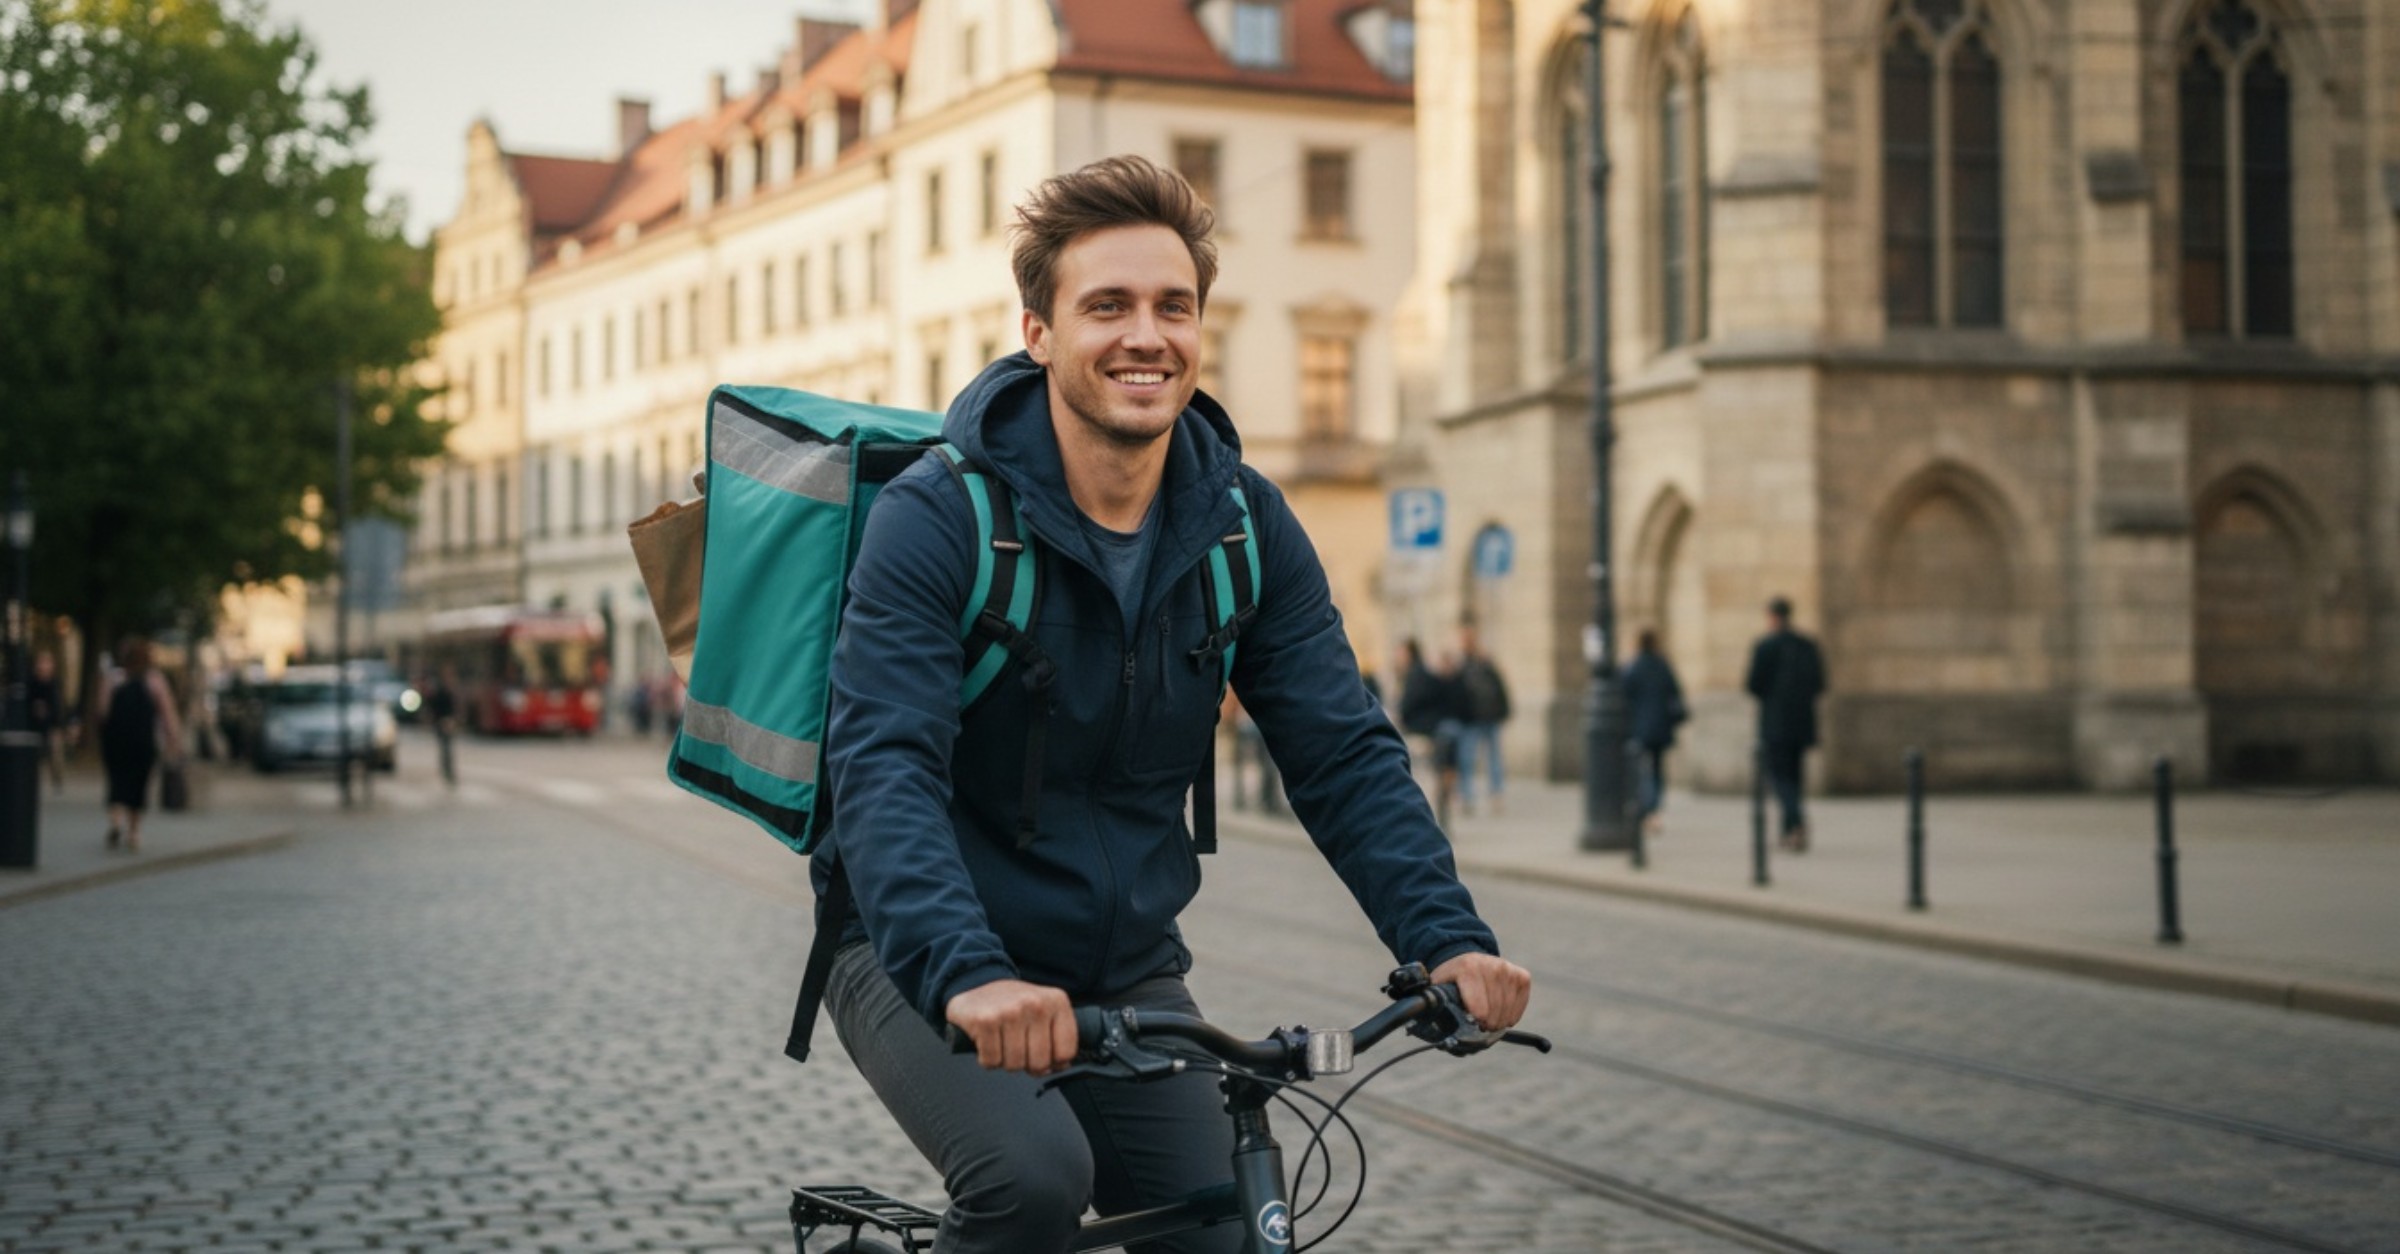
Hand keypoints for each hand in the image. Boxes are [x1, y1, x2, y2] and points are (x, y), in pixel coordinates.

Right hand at [945, 978, 1076, 1075]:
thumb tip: (1061, 1066)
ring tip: (1001, 1042)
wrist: (977, 985)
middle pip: (1040, 1062)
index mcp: (1057, 1001)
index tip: (1041, 1052)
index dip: (1053, 1062)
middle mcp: (1036, 1003)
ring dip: (1005, 1061)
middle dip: (1027, 1064)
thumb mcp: (1044, 1014)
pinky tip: (987, 1041)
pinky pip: (991, 1061)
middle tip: (1017, 1046)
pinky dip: (986, 1059)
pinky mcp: (985, 1020)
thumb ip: (1058, 1040)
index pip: (1066, 1052)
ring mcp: (1010, 1011)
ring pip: (1015, 1064)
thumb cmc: (1014, 1006)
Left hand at [1428, 952, 1530, 1030]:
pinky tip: (1501, 1012)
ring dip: (1499, 1021)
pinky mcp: (1521, 976)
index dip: (1477, 1021)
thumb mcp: (1436, 988)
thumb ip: (1431, 1002)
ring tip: (1489, 1020)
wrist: (1467, 960)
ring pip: (1508, 1011)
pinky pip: (1520, 1005)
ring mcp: (1508, 970)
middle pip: (1494, 1012)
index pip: (1479, 1007)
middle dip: (1487, 1024)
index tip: (1473, 1022)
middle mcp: (1490, 966)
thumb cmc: (1451, 980)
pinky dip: (1511, 1014)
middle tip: (1480, 1024)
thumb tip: (1423, 1021)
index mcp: (1467, 969)